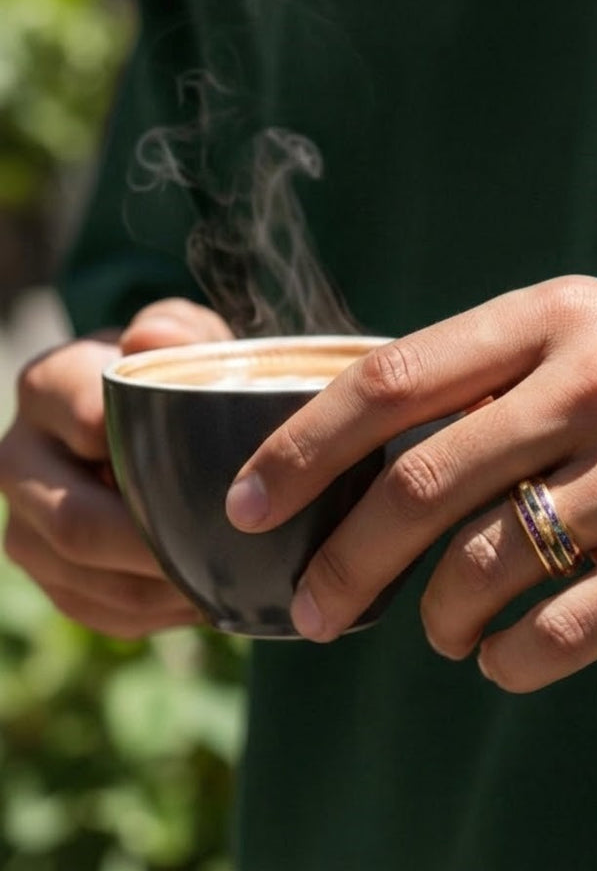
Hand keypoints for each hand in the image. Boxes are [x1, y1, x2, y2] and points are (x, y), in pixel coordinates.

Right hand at [0, 299, 230, 637]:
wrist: (152, 421)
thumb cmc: (176, 373)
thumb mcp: (185, 335)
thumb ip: (178, 328)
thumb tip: (150, 337)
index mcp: (46, 386)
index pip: (85, 421)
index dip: (145, 452)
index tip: (212, 470)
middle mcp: (19, 458)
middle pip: (76, 522)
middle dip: (156, 544)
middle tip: (229, 551)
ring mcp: (26, 525)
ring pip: (85, 577)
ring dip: (162, 587)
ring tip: (230, 581)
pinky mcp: (52, 575)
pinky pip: (100, 610)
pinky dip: (159, 612)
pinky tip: (210, 598)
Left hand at [225, 276, 596, 689]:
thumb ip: (502, 372)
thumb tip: (384, 444)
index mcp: (559, 317)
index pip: (395, 380)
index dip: (305, 448)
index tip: (249, 506)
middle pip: (422, 484)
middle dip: (348, 562)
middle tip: (315, 611)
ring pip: (489, 565)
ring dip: (438, 619)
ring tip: (439, 634)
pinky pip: (571, 627)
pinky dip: (514, 660)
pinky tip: (505, 662)